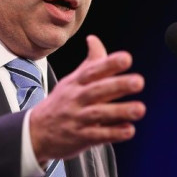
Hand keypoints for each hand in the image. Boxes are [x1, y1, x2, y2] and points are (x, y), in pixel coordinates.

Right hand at [29, 35, 145, 162]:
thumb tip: (94, 39)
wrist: (36, 132)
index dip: (109, 63)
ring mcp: (77, 119)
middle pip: (97, 90)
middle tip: (139, 81)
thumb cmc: (61, 102)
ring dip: (120, 111)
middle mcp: (76, 99)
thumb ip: (90, 63)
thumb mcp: (71, 80)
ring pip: (99, 113)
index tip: (126, 58)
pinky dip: (113, 133)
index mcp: (76, 82)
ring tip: (140, 109)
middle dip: (118, 85)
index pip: (93, 70)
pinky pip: (97, 135)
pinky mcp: (80, 138)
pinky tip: (129, 130)